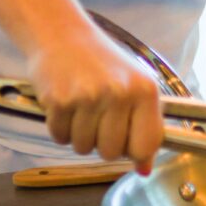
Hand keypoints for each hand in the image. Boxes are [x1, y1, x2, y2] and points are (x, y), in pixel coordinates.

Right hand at [26, 30, 162, 174]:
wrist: (64, 35)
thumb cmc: (103, 62)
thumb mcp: (134, 85)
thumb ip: (145, 124)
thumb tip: (145, 170)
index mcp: (145, 89)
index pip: (146, 144)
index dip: (136, 152)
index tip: (130, 145)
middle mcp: (119, 93)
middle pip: (112, 152)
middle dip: (104, 143)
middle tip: (100, 117)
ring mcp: (89, 97)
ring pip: (84, 148)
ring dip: (81, 135)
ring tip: (83, 107)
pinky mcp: (59, 101)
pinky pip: (60, 138)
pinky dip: (60, 128)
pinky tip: (66, 104)